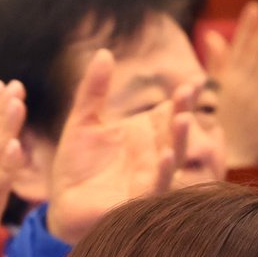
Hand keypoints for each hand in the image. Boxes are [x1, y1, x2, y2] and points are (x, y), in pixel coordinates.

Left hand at [46, 49, 194, 245]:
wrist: (61, 204)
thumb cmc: (76, 166)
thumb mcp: (83, 121)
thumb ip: (93, 89)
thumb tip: (104, 52)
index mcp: (144, 135)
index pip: (170, 111)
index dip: (184, 97)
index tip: (196, 79)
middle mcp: (153, 156)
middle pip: (175, 131)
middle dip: (183, 111)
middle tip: (187, 91)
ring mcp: (149, 179)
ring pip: (174, 158)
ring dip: (181, 140)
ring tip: (184, 119)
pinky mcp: (138, 201)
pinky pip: (157, 186)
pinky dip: (164, 172)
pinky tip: (167, 155)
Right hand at [203, 4, 257, 166]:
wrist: (231, 155)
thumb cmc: (220, 125)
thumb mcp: (212, 93)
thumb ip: (216, 64)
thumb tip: (212, 36)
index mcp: (227, 81)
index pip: (238, 47)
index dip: (247, 27)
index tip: (255, 8)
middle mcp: (243, 86)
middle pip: (257, 52)